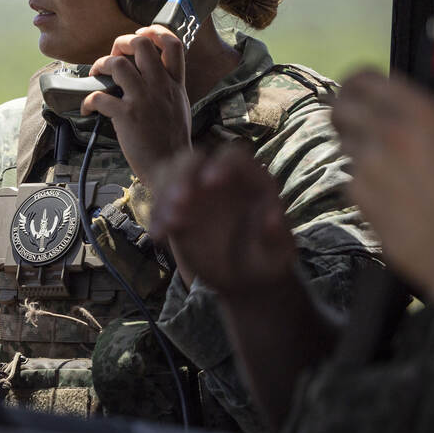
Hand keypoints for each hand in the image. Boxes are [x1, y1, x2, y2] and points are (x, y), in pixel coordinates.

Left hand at [84, 25, 192, 185]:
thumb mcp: (179, 106)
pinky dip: (89, 99)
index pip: (173, 45)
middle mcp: (160, 87)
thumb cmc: (171, 140)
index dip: (155, 32)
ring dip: (102, 65)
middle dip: (121, 43)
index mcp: (175, 84)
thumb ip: (166, 87)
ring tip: (97, 74)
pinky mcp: (126, 115)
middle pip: (141, 45)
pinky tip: (88, 106)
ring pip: (118, 65)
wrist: (169, 166)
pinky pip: (100, 97)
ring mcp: (143, 99)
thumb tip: (148, 74)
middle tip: (114, 55)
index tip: (141, 34)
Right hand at [150, 144, 296, 293]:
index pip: (233, 156)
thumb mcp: (277, 251)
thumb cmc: (265, 258)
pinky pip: (159, 202)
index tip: (210, 183)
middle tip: (179, 202)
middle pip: (193, 159)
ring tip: (169, 224)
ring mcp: (194, 190)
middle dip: (183, 176)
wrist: (243, 275)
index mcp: (249, 179)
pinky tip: (159, 235)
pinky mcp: (176, 207)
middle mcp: (218, 177)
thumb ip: (276, 235)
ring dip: (164, 195)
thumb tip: (273, 219)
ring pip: (170, 175)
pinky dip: (156, 216)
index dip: (221, 164)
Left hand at [332, 69, 433, 320]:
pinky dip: (366, 181)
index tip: (359, 89)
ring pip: (346, 144)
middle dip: (348, 113)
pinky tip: (395, 194)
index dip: (357, 82)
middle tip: (360, 121)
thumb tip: (432, 103)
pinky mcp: (359, 197)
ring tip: (393, 166)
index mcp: (420, 114)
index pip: (363, 79)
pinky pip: (352, 178)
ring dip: (361, 149)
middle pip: (340, 108)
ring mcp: (368, 167)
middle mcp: (387, 135)